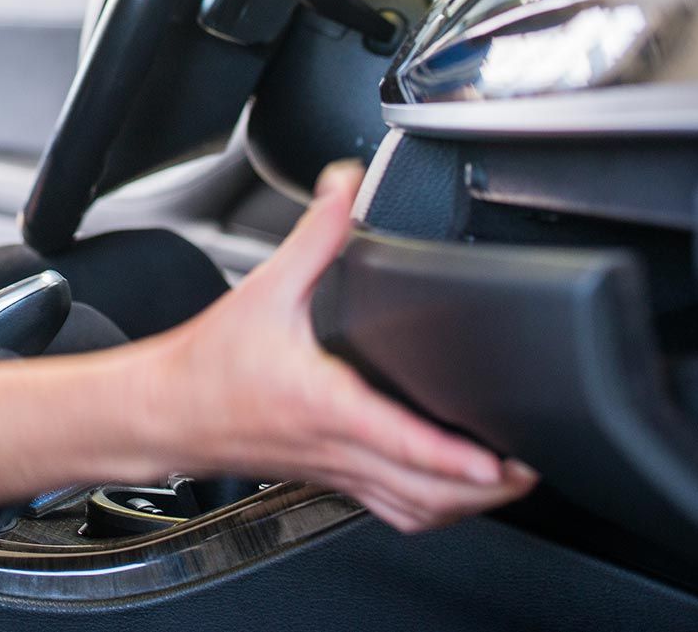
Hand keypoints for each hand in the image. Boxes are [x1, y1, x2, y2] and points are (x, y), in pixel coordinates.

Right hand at [133, 160, 537, 531]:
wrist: (166, 410)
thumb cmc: (210, 363)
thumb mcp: (265, 288)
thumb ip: (316, 235)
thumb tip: (345, 184)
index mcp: (327, 404)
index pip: (404, 444)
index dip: (458, 459)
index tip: (502, 460)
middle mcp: (337, 449)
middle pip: (428, 494)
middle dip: (488, 490)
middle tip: (532, 464)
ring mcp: (337, 472)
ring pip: (417, 512)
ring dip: (468, 506)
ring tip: (507, 481)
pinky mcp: (331, 480)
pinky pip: (394, 511)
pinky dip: (433, 509)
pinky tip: (450, 492)